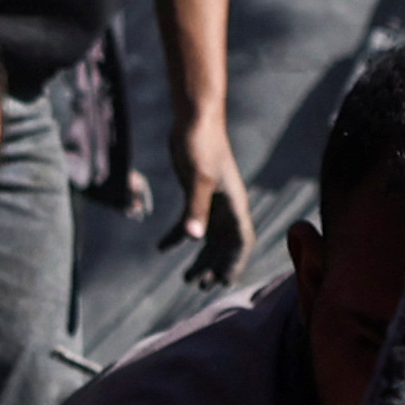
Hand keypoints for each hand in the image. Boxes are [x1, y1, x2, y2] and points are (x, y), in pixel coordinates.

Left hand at [173, 106, 254, 281]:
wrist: (194, 118)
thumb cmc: (202, 144)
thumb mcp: (198, 178)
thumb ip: (196, 209)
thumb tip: (194, 240)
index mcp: (235, 204)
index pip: (242, 241)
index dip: (235, 263)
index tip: (223, 282)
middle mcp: (227, 206)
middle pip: (224, 245)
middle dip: (214, 267)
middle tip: (199, 286)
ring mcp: (212, 200)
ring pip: (208, 238)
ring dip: (199, 258)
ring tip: (186, 279)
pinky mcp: (196, 194)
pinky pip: (189, 221)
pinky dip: (177, 236)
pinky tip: (162, 248)